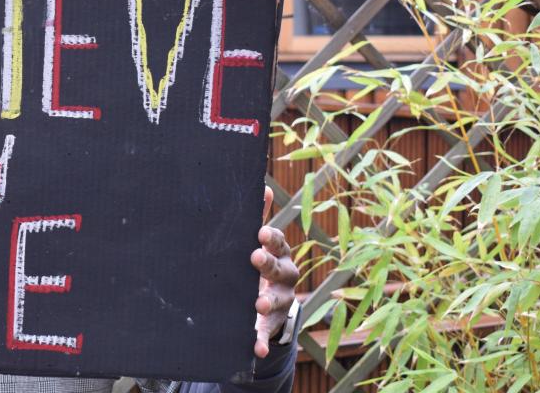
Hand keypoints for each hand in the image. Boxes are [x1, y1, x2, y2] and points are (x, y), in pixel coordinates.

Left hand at [252, 186, 299, 357]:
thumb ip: (258, 219)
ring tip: (258, 304)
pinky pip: (267, 335)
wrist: (267, 303)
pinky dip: (261, 342)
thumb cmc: (260, 265)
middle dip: (269, 264)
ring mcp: (280, 303)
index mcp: (280, 256)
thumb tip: (263, 187)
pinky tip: (256, 351)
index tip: (260, 234)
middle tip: (255, 258)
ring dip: (269, 302)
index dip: (271, 239)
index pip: (278, 244)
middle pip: (280, 270)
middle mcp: (285, 278)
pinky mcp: (270, 326)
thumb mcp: (260, 244)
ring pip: (278, 302)